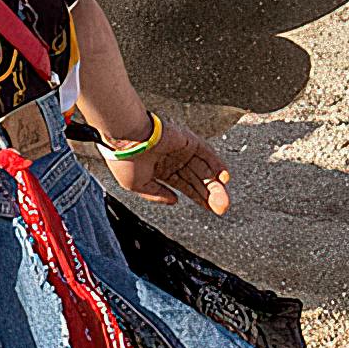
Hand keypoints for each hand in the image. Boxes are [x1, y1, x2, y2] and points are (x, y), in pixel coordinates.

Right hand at [111, 115, 229, 215]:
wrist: (125, 138)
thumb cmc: (124, 159)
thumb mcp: (138, 185)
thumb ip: (157, 194)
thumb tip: (174, 200)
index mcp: (160, 170)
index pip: (184, 186)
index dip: (197, 197)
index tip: (210, 209)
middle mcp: (173, 160)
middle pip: (197, 180)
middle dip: (210, 195)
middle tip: (221, 209)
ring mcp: (182, 150)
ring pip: (203, 169)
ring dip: (215, 184)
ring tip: (223, 201)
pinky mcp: (188, 141)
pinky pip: (206, 153)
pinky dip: (216, 164)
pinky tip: (224, 178)